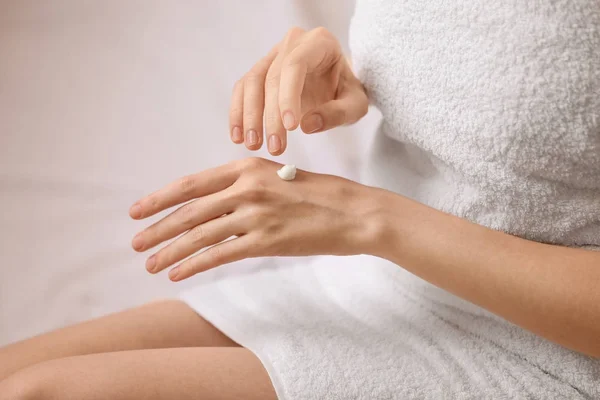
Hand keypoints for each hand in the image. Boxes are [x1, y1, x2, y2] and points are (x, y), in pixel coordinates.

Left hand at [129, 158, 376, 280]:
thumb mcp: (277, 176)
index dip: (160, 198)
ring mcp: (256, 215)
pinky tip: (178, 274)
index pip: (192, 184)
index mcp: (247, 167)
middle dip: (157, 228)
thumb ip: (245, 185)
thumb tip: (214, 203)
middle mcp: (247, 188)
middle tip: (135, 243)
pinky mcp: (267, 241)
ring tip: (149, 264)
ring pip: (200, 235)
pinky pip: (221, 254)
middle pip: (190, 211)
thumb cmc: (320, 194)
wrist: (355, 212)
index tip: (137, 211)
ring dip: (170, 252)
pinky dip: (195, 265)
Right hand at [230, 27, 367, 154]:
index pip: (295, 65)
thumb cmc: (346, 92)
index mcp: (318, 42)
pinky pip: (242, 89)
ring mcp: (272, 55)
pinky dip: (238, 113)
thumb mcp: (356, 105)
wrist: (337, 84)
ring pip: (251, 82)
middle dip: (270, 116)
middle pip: (272, 77)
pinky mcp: (259, 71)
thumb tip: (307, 125)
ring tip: (253, 144)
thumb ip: (338, 114)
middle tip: (275, 147)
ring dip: (249, 116)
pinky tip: (238, 136)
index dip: (288, 96)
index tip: (290, 128)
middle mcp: (292, 43)